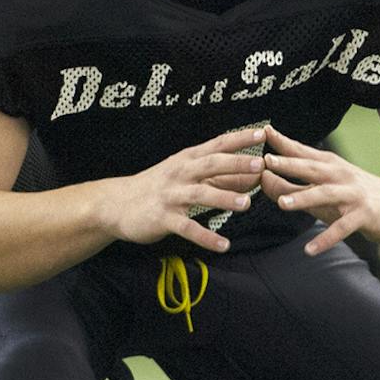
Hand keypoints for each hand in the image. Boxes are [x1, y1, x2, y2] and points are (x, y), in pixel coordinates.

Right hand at [103, 127, 267, 252]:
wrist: (117, 204)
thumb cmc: (158, 187)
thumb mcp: (185, 175)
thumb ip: (219, 176)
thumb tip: (253, 177)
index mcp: (187, 159)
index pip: (217, 145)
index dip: (239, 139)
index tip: (261, 133)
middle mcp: (180, 173)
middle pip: (211, 165)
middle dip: (235, 164)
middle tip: (259, 166)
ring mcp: (171, 195)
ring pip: (200, 194)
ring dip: (224, 198)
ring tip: (246, 204)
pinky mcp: (163, 218)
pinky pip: (188, 228)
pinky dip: (206, 237)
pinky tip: (223, 246)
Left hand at [257, 125, 379, 256]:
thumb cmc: (356, 195)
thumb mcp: (326, 187)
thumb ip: (296, 185)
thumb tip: (264, 181)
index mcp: (329, 165)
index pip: (303, 151)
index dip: (283, 142)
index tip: (264, 132)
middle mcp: (340, 175)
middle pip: (311, 168)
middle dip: (288, 164)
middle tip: (265, 162)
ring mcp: (353, 194)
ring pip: (325, 194)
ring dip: (303, 198)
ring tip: (282, 204)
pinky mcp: (364, 214)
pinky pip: (342, 228)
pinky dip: (326, 239)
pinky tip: (309, 250)